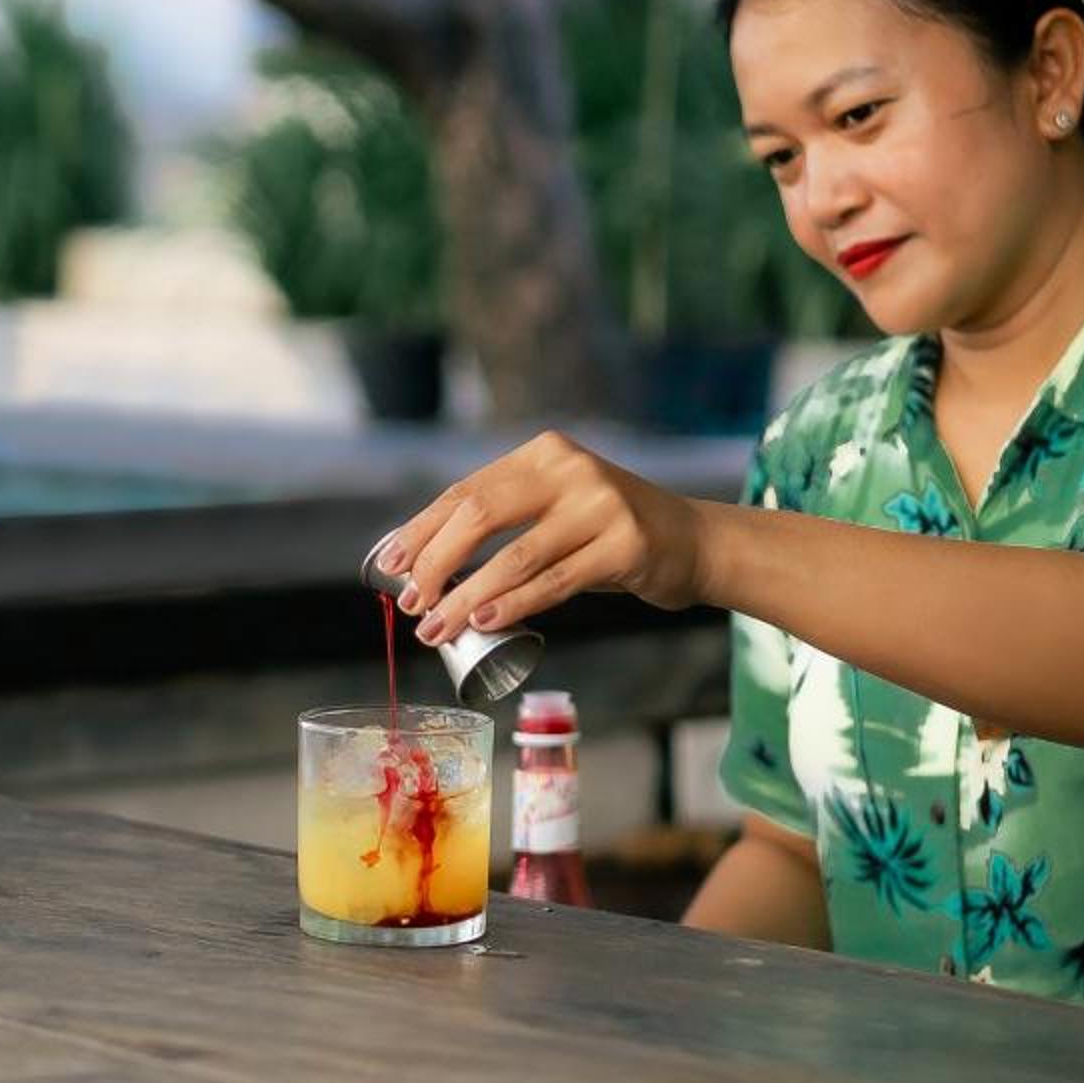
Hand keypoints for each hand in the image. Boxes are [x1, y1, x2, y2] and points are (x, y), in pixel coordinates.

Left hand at [376, 432, 712, 643]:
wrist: (692, 542)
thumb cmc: (607, 535)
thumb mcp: (556, 511)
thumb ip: (506, 525)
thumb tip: (426, 570)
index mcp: (542, 454)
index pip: (464, 491)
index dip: (422, 530)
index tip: (391, 566)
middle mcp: (569, 469)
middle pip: (480, 514)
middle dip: (436, 562)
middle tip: (413, 603)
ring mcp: (601, 504)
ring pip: (514, 555)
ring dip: (467, 596)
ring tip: (438, 627)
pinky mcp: (625, 544)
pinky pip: (555, 580)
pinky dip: (516, 604)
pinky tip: (487, 621)